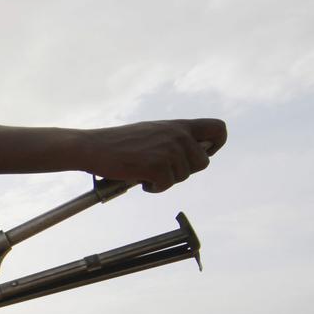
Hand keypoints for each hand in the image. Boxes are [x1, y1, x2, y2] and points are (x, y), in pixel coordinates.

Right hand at [88, 118, 226, 192]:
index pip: (218, 129)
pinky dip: (154, 188)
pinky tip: (141, 180)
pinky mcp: (158, 166)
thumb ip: (175, 138)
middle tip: (163, 169)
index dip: (215, 145)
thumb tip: (195, 154)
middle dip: (184, 171)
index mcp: (179, 125)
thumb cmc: (121, 142)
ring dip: (165, 180)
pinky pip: (166, 185)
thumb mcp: (153, 132)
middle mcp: (178, 136)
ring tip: (146, 172)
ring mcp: (169, 151)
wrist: (95, 147)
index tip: (199, 154)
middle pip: (203, 162)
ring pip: (183, 176)